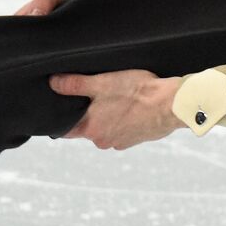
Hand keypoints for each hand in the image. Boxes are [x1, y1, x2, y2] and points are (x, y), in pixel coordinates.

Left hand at [50, 69, 185, 148]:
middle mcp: (103, 141)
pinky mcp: (137, 139)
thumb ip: (75, 84)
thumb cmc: (138, 93)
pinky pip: (124, 130)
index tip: (65, 107)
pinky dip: (125, 120)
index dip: (63, 118)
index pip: (67, 130)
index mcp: (91, 130)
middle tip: (98, 95)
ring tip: (120, 99)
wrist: (171, 104)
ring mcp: (121, 142)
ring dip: (110, 117)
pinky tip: (133, 107)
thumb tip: (54, 83)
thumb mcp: (103, 82)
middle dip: (90, 113)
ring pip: (107, 128)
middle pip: (88, 127)